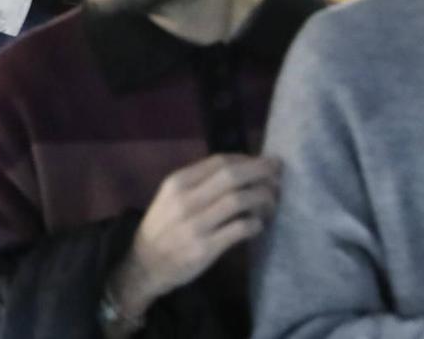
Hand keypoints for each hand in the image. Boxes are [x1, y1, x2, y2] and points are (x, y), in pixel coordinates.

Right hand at [106, 154, 281, 318]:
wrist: (145, 264)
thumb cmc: (164, 227)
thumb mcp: (171, 197)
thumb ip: (198, 182)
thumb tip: (240, 169)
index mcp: (178, 182)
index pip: (219, 162)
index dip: (247, 160)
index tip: (264, 163)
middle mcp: (186, 199)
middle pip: (231, 176)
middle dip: (260, 172)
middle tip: (278, 174)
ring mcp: (195, 224)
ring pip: (238, 201)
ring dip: (262, 198)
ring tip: (272, 202)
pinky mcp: (205, 248)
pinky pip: (239, 229)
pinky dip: (255, 224)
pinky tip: (259, 225)